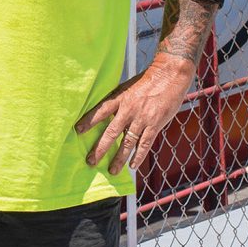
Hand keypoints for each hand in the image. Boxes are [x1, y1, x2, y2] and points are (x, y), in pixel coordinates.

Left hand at [75, 54, 194, 175]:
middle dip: (100, 148)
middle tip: (91, 161)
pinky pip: (145, 144)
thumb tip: (105, 111)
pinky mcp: (155, 125)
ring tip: (112, 170)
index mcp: (120, 98)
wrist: (169, 76)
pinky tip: (133, 166)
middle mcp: (129, 110)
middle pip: (111, 132)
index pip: (100, 111)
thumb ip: (117, 99)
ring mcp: (142, 119)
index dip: (88, 121)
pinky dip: (138, 156)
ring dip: (119, 158)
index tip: (77, 131)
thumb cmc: (147, 80)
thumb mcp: (127, 86)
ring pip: (128, 143)